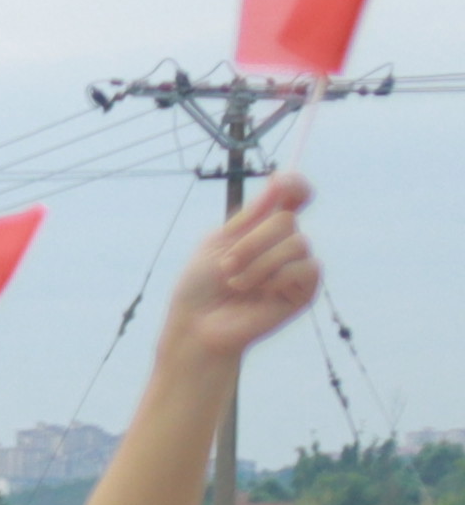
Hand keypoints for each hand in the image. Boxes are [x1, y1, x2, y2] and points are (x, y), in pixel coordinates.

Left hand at [162, 178, 322, 374]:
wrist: (197, 324)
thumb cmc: (200, 284)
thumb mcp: (218, 241)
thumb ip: (252, 214)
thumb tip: (280, 180)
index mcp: (263, 227)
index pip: (293, 196)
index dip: (294, 185)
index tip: (281, 183)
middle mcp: (284, 243)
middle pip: (287, 220)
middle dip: (251, 242)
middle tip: (225, 266)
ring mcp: (297, 267)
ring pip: (297, 243)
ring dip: (259, 263)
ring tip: (235, 282)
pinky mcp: (305, 291)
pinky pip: (307, 268)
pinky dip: (278, 276)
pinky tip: (259, 291)